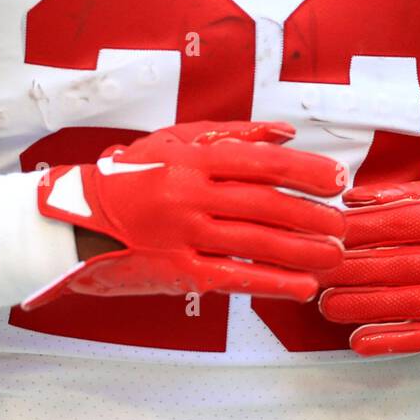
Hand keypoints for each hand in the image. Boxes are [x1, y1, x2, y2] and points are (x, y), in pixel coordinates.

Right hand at [23, 120, 345, 306]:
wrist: (76, 219)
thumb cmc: (131, 174)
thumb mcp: (176, 141)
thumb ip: (233, 135)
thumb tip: (285, 133)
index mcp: (193, 159)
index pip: (262, 163)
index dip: (305, 172)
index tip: (337, 180)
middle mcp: (190, 195)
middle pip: (266, 205)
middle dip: (313, 216)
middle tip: (343, 224)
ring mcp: (184, 235)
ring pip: (256, 242)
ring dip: (303, 251)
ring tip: (334, 256)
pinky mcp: (178, 271)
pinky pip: (234, 277)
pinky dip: (272, 282)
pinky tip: (302, 286)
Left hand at [318, 178, 419, 355]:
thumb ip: (400, 195)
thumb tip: (351, 199)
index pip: (407, 222)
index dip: (364, 228)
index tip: (328, 234)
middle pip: (407, 265)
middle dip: (355, 270)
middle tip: (317, 275)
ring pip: (414, 303)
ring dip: (366, 306)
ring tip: (328, 306)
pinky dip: (393, 341)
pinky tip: (360, 340)